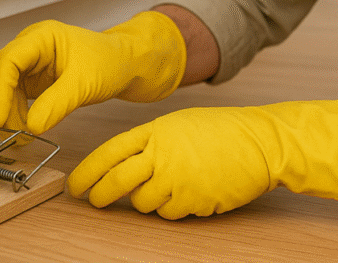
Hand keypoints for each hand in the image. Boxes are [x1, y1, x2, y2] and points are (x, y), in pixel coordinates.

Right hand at [0, 11, 186, 134]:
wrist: (126, 65)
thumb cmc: (110, 62)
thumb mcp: (84, 84)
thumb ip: (56, 104)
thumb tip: (30, 127)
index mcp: (42, 37)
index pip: (8, 60)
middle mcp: (32, 46)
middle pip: (2, 75)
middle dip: (3, 105)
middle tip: (9, 133)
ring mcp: (32, 63)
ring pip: (6, 89)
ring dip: (9, 113)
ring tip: (20, 136)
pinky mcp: (35, 79)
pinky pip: (17, 98)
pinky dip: (18, 114)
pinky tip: (25, 129)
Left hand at [67, 99, 337, 218]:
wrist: (261, 142)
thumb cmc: (225, 131)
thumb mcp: (181, 124)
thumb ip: (153, 141)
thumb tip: (127, 161)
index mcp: (156, 131)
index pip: (109, 152)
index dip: (88, 171)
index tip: (76, 185)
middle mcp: (161, 155)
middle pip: (116, 181)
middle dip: (101, 194)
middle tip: (95, 201)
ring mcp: (176, 179)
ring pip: (142, 203)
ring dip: (145, 201)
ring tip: (164, 188)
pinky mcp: (192, 201)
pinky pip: (168, 214)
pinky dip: (172, 208)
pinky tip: (187, 193)